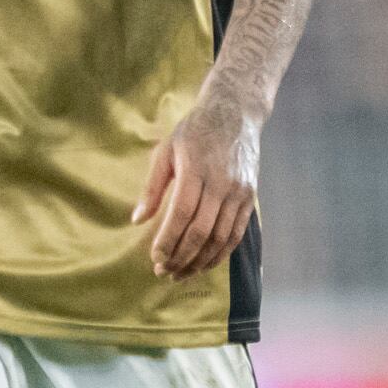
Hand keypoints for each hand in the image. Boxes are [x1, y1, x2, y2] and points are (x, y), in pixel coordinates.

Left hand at [132, 97, 261, 278]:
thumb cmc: (195, 131)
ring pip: (221, 238)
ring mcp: (239, 192)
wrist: (236, 113)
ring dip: (200, 261)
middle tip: (163, 272)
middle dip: (181, 257)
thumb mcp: (167, 151)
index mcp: (196, 169)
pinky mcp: (250, 198)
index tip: (155, 259)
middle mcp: (221, 183)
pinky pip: (236, 234)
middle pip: (201, 231)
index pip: (182, 215)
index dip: (168, 241)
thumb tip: (137, 220)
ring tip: (181, 273)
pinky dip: (220, 254)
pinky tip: (205, 264)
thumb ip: (152, 187)